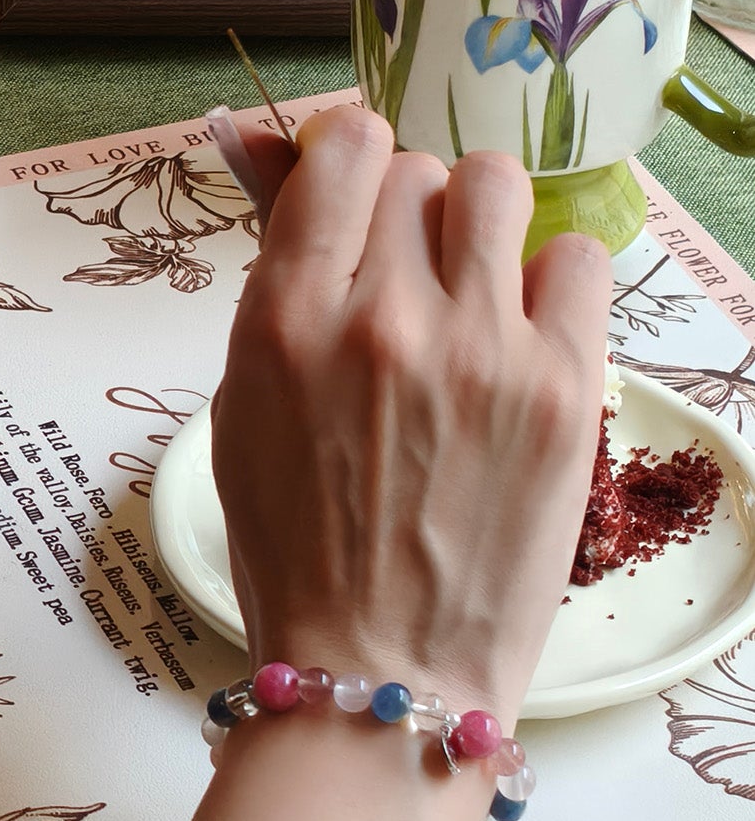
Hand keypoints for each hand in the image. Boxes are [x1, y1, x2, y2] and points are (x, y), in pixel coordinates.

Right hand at [211, 107, 611, 727]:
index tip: (358, 192)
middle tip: (404, 282)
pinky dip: (547, 281)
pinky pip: (575, 259)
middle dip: (407, 214)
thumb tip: (271, 153)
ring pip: (496, 189)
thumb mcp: (244, 405)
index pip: (343, 150)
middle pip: (418, 172)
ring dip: (477, 224)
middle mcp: (382, 318)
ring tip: (471, 291)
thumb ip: (275, 282)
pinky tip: (522, 337)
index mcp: (284, 322)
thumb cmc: (294, 548)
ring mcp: (481, 350)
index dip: (351, 158)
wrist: (382, 670)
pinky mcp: (562, 388)